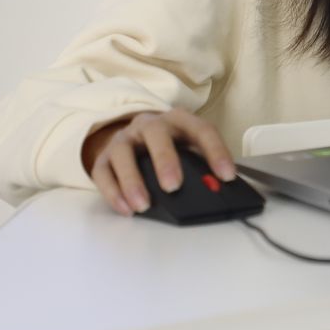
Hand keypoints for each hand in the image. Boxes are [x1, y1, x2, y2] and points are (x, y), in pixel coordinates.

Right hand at [84, 109, 238, 215]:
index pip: (201, 129)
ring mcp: (124, 139)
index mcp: (178, 120)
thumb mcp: (186, 148)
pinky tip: (126, 209)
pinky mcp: (103, 158)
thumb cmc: (168, 147)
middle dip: (165, 159)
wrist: (132, 138)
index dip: (215, 151)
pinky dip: (112, 192)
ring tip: (143, 205)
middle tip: (173, 187)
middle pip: (156, 133)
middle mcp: (149, 125)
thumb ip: (199, 165)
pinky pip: (103, 172)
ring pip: (123, 153)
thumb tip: (216, 189)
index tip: (227, 176)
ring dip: (133, 180)